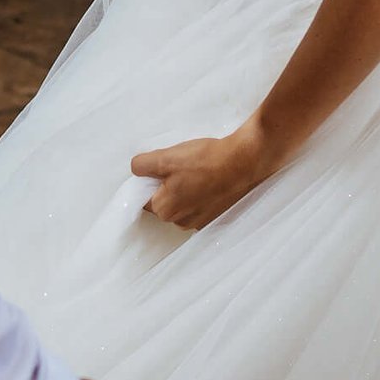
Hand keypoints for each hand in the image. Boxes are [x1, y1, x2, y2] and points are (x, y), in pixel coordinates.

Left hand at [131, 124, 275, 229]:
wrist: (243, 162)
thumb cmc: (204, 160)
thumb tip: (136, 170)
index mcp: (165, 210)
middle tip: (180, 166)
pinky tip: (208, 179)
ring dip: (185, 190)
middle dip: (167, 186)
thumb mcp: (166, 157)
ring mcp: (200, 221)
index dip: (149, 182)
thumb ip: (143, 165)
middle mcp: (181, 222)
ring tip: (197, 171)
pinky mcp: (216, 216)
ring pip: (182, 204)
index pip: (144, 199)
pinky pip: (199, 206)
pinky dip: (200, 194)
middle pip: (164, 203)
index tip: (161, 168)